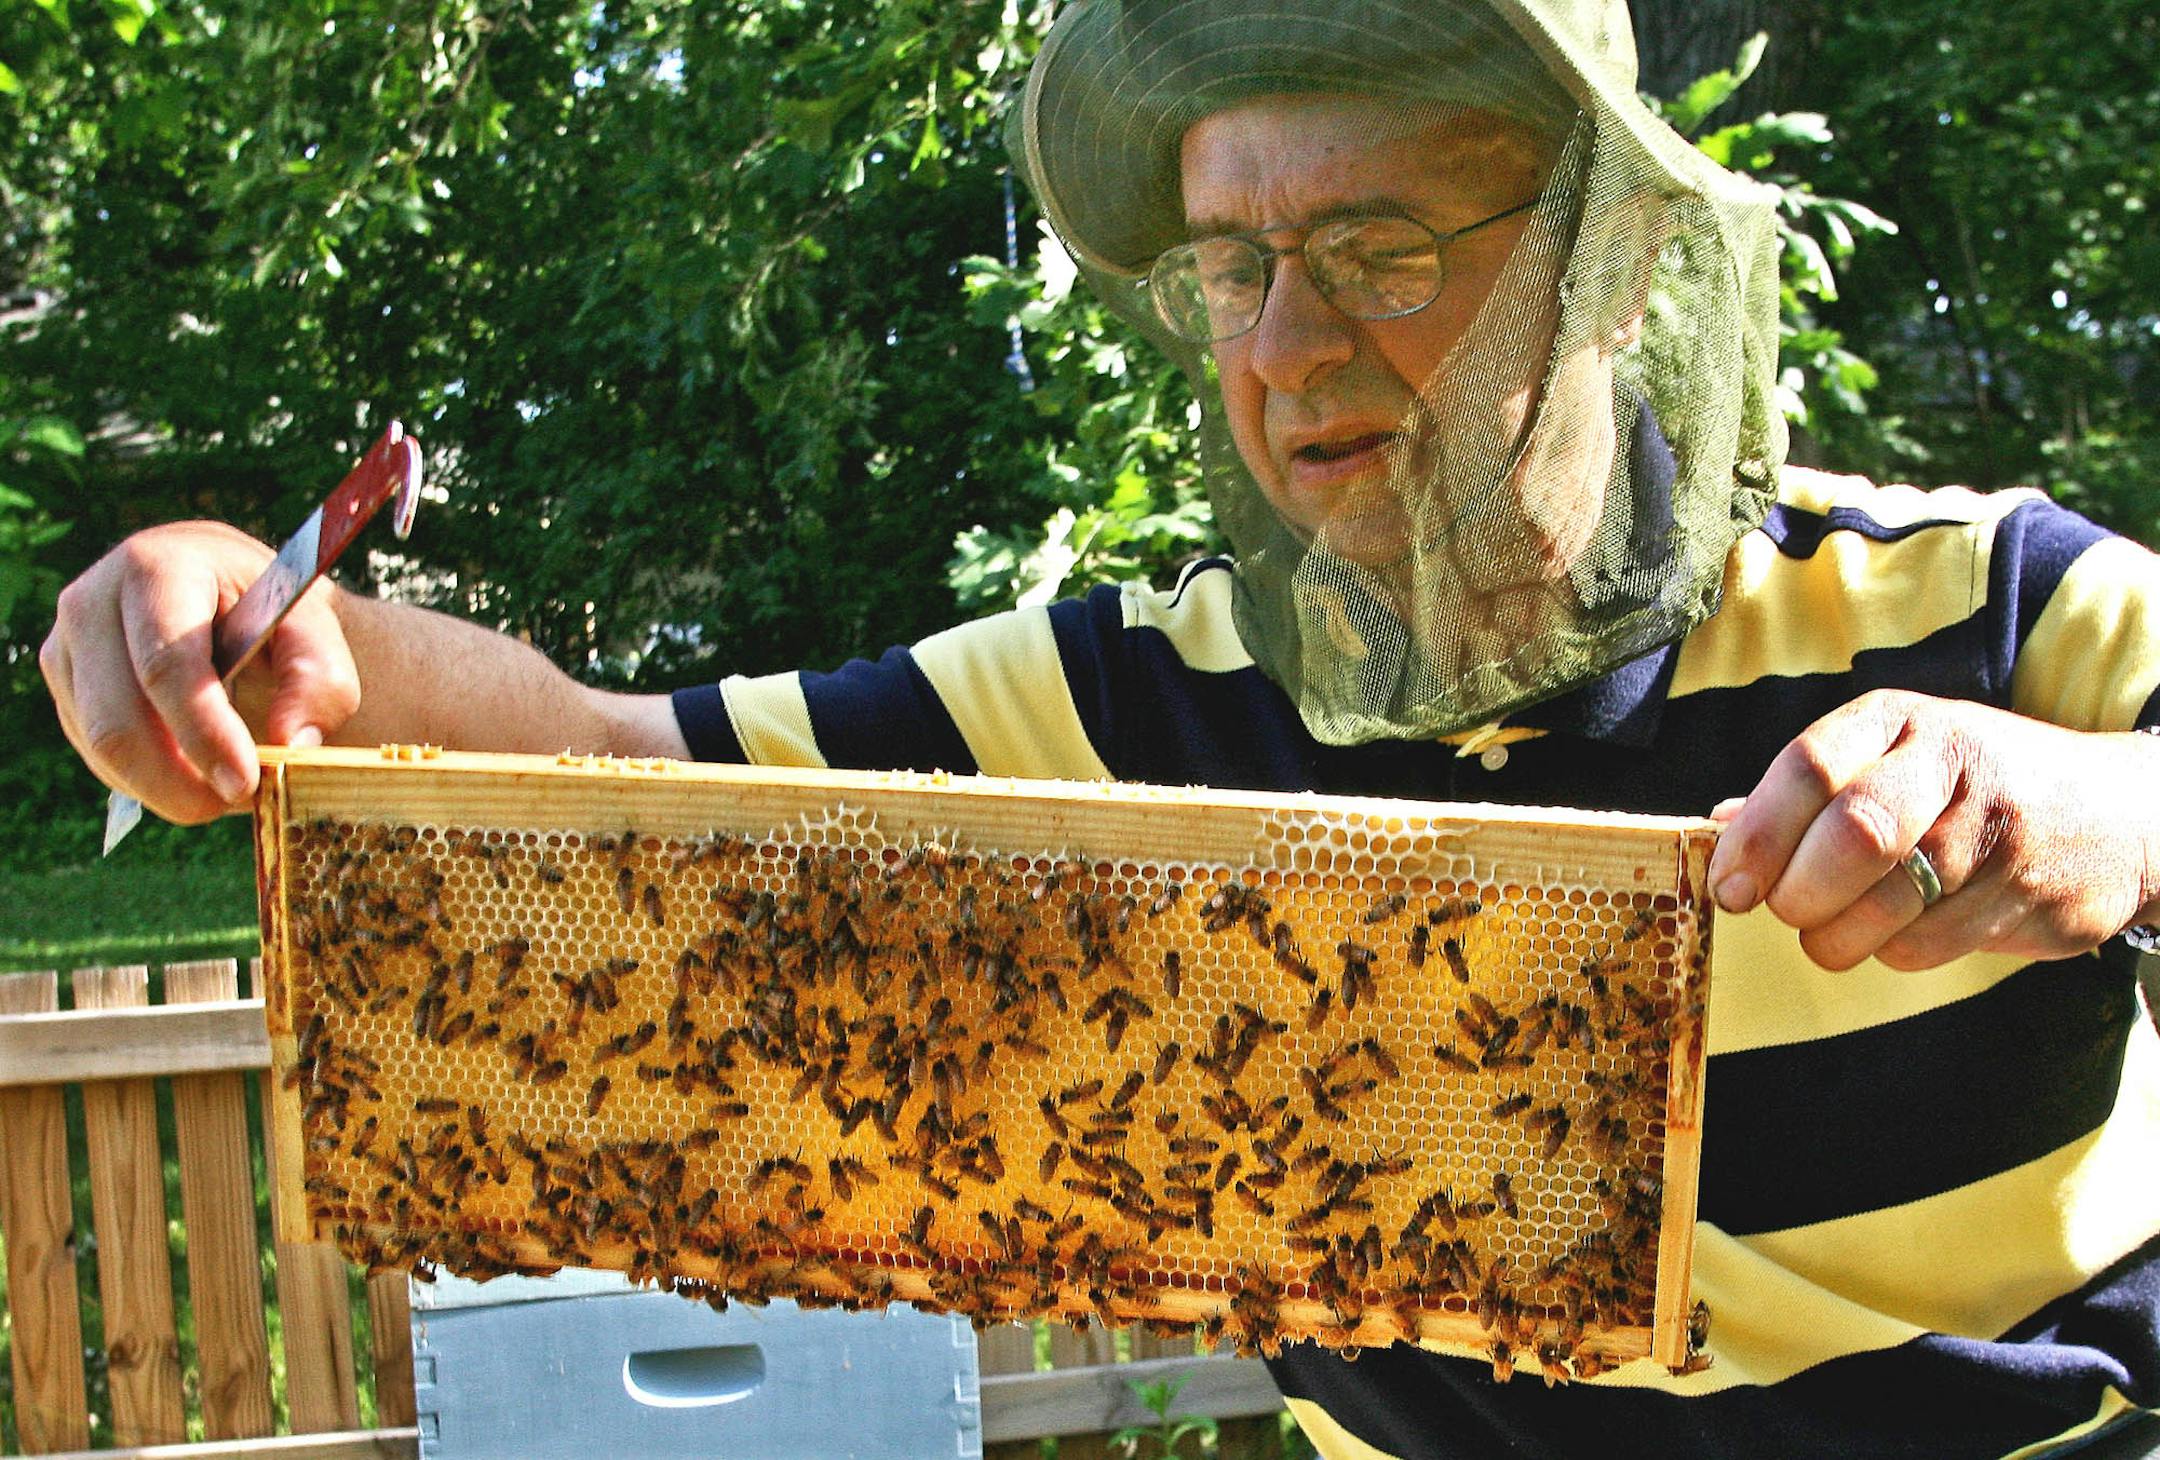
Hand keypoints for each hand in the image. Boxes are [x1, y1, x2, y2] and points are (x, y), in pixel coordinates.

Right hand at [40, 521, 360, 823]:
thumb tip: (289, 744)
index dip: (203, 733)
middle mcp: (91, 601)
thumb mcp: (316, 630)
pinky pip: (97, 756)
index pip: (166, 664)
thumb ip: (320, 682)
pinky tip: (196, 769)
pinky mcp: (64, 687)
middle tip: (239, 802)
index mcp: (156, 567)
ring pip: (102, 746)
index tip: (246, 783)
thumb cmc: (274, 612)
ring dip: (167, 786)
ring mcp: (65, 646)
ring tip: (230, 786)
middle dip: (179, 779)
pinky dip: (150, 780)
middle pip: (117, 717)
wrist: (231, 594)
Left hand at [1706, 689, 2159, 970]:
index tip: (1729, 886)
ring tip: (1833, 928)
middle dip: (1800, 892)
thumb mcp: (1887, 755)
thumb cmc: (1964, 784)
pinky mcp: (2029, 895)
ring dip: (1837, 935)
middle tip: (1782, 910)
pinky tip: (1901, 930)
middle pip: (1855, 835)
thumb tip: (1720, 827)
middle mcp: (1950, 764)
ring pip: (1889, 904)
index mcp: (1896, 721)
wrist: (2116, 811)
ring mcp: (1997, 830)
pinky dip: (1892, 952)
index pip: (1809, 768)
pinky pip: (1927, 945)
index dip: (1758, 836)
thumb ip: (1805, 790)